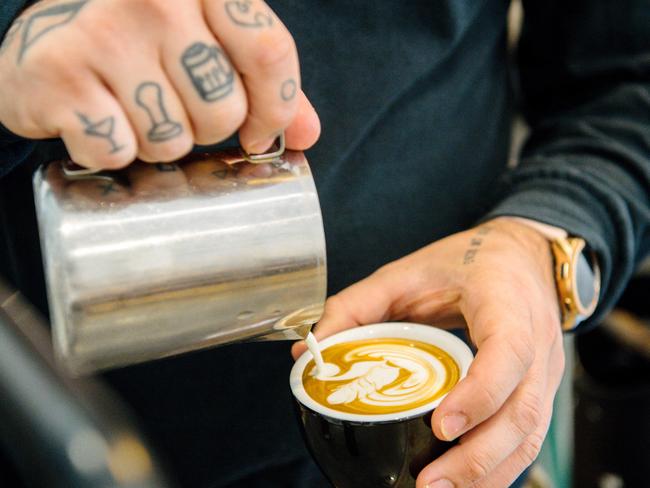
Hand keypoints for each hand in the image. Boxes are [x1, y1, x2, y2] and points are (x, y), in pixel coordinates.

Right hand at [0, 0, 319, 168]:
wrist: (44, 35)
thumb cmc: (139, 41)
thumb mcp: (207, 40)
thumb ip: (260, 79)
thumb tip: (307, 134)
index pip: (270, 54)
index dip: (274, 110)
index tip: (259, 134)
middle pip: (223, 110)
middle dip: (205, 129)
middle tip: (173, 107)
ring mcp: (103, 32)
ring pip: (172, 140)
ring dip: (158, 143)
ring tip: (131, 110)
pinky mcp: (59, 73)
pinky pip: (118, 152)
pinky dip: (111, 152)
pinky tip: (97, 119)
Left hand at [292, 218, 565, 487]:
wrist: (520, 257)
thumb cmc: (466, 261)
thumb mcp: (406, 271)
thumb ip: (357, 305)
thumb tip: (313, 350)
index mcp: (505, 301)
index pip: (508, 351)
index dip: (480, 393)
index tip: (441, 426)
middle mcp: (536, 340)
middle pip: (523, 410)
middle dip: (478, 457)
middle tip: (429, 482)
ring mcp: (545, 370)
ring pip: (530, 434)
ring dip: (489, 473)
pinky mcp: (540, 390)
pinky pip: (528, 437)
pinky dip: (499, 468)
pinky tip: (466, 483)